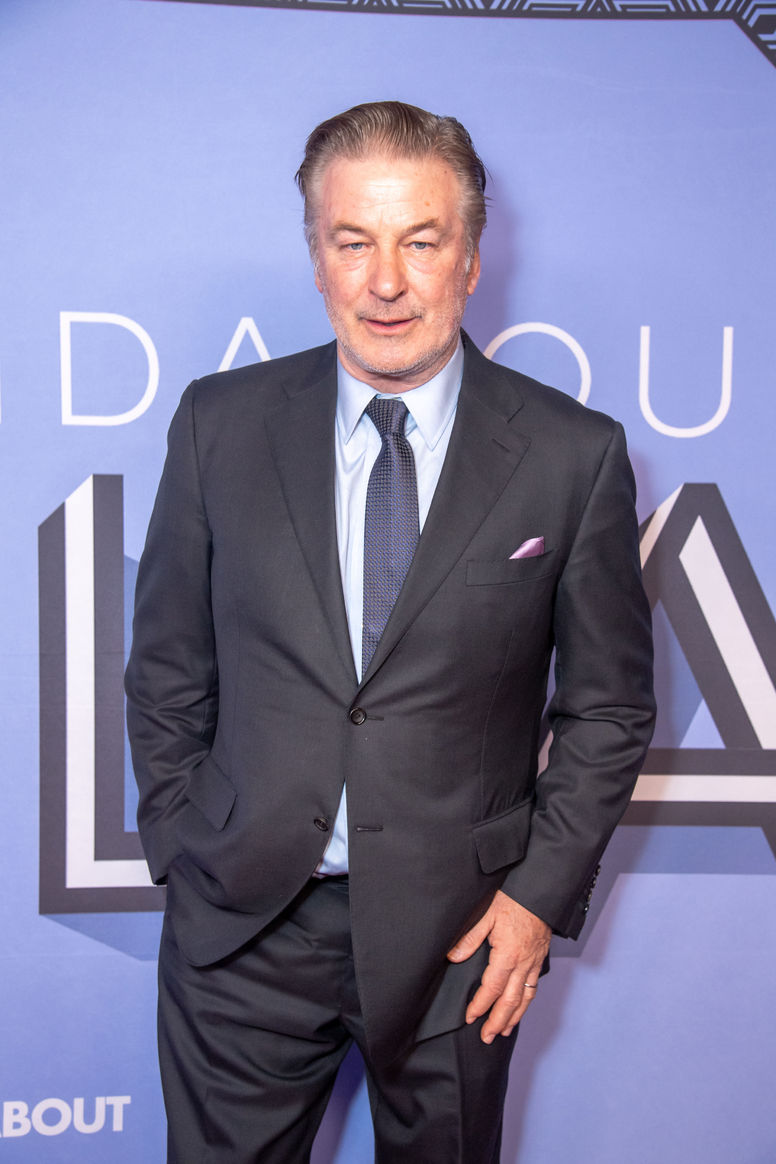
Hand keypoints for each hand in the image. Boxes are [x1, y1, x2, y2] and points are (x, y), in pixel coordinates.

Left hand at [447, 890, 550, 1043]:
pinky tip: (521, 1008)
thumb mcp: (486, 915)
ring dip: (514, 1017)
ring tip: (503, 1031)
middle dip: (497, 1021)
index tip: (471, 1017)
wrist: (539, 891)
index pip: (491, 988)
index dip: (480, 1005)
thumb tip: (453, 957)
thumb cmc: (513, 900)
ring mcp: (533, 962)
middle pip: (510, 1001)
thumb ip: (469, 938)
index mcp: (507, 954)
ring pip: (525, 998)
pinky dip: (526, 1002)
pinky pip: (534, 987)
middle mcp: (523, 963)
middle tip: (486, 1037)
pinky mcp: (540, 959)